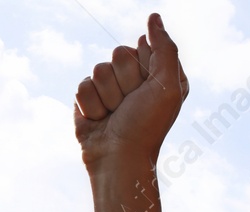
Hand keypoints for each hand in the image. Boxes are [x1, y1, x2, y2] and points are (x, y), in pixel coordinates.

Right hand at [74, 12, 189, 169]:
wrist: (118, 156)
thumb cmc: (147, 125)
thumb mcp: (167, 86)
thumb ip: (164, 48)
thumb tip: (154, 17)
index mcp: (159, 75)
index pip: (144, 46)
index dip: (145, 68)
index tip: (149, 90)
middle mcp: (136, 79)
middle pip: (119, 53)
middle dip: (125, 81)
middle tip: (131, 104)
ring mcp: (111, 88)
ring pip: (99, 68)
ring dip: (108, 95)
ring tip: (116, 114)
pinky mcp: (89, 97)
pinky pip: (83, 84)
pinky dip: (91, 104)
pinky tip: (100, 119)